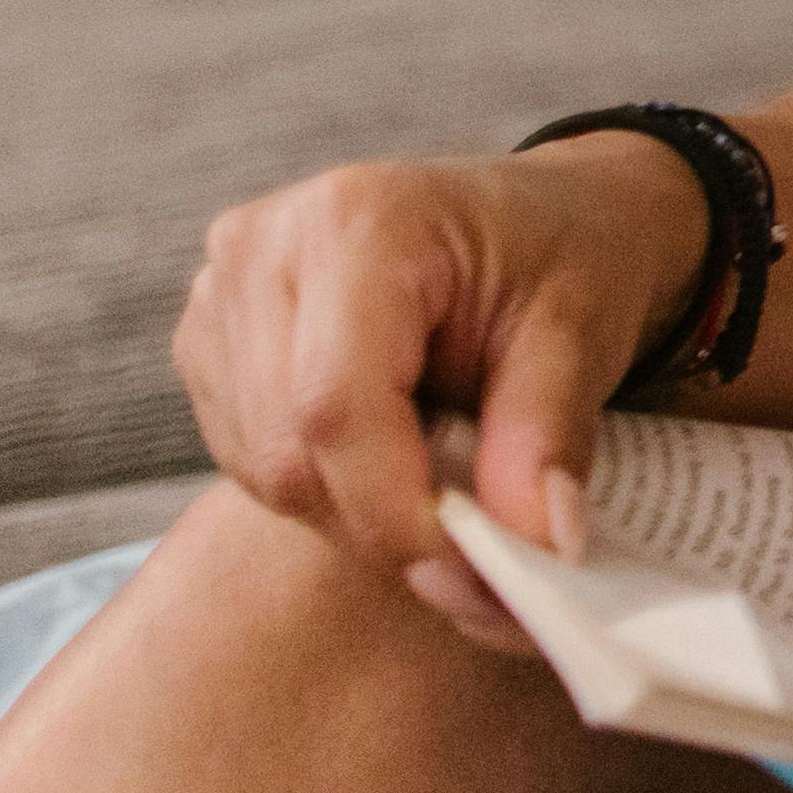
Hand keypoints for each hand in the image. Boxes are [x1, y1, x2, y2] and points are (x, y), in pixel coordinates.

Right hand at [172, 137, 708, 646]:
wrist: (539, 216)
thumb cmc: (565, 256)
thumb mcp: (581, 332)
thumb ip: (547, 436)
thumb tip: (535, 544)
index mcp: (359, 221)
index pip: (337, 406)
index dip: (397, 511)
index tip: (473, 576)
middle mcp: (265, 248)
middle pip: (290, 449)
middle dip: (388, 526)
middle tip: (482, 565)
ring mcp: (222, 294)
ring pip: (265, 469)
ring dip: (358, 515)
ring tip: (451, 493)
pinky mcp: (211, 341)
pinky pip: (250, 459)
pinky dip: (329, 489)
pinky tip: (396, 459)